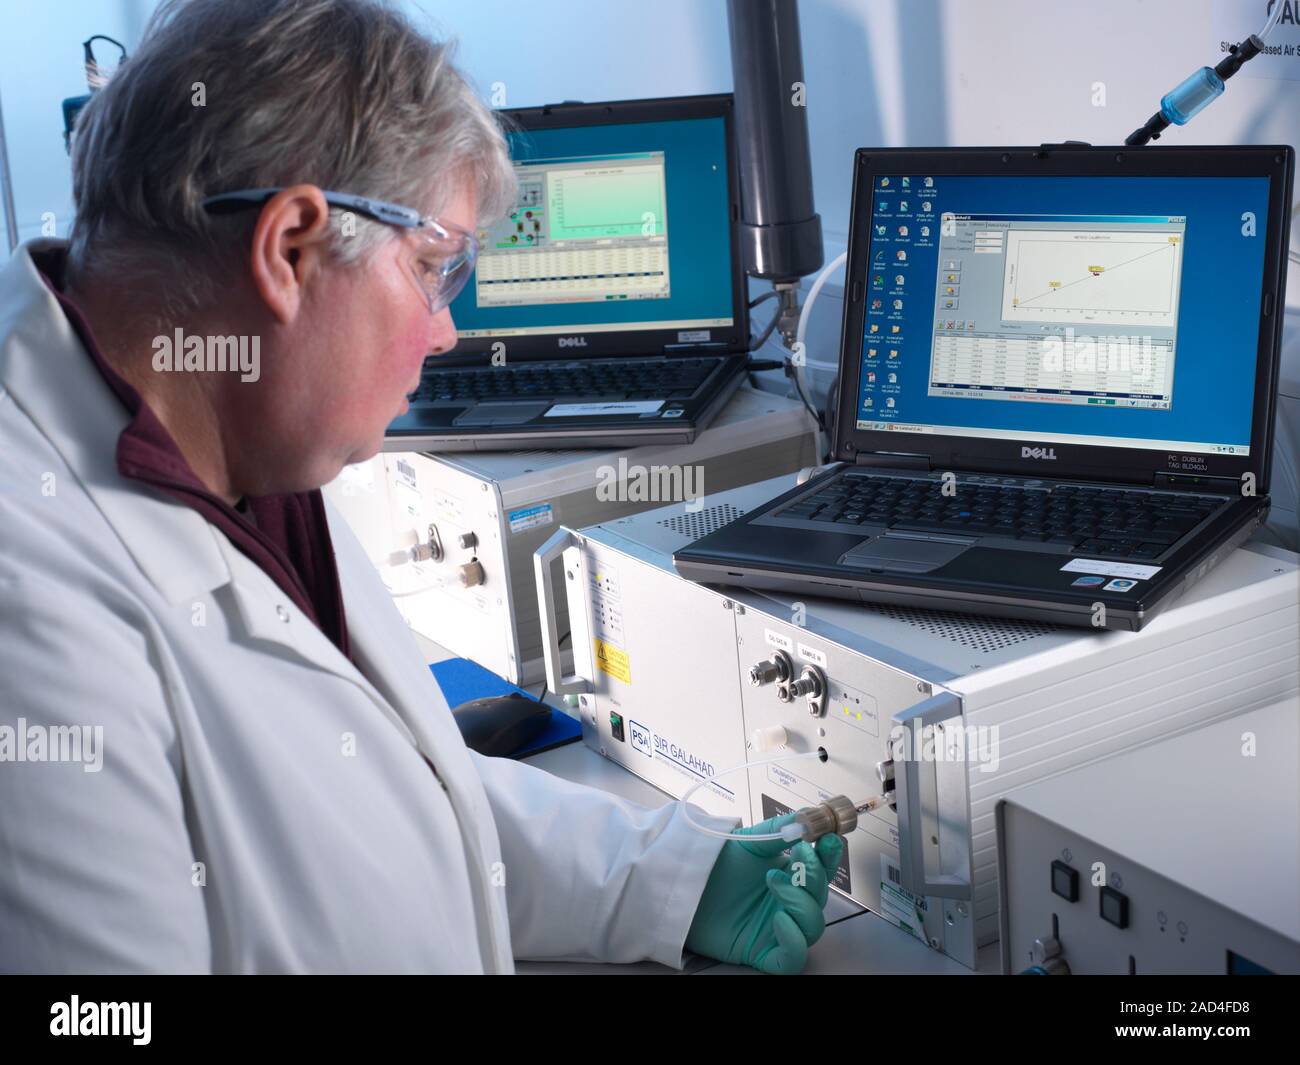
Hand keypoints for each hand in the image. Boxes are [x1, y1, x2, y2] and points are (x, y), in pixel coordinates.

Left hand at [685, 813, 843, 973]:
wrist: (681, 885)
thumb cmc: (712, 865)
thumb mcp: (748, 841)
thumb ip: (778, 830)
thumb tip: (805, 818)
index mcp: (787, 876)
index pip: (820, 870)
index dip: (829, 858)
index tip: (828, 840)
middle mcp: (786, 904)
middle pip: (819, 898)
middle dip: (814, 875)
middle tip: (797, 854)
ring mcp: (777, 930)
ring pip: (812, 927)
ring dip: (801, 903)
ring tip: (774, 881)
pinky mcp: (763, 952)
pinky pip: (792, 958)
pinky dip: (793, 941)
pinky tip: (779, 919)